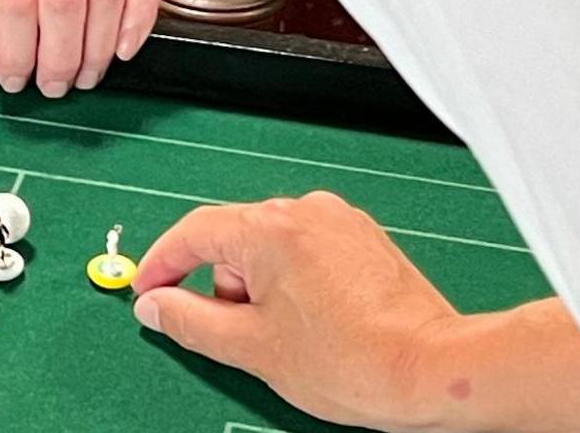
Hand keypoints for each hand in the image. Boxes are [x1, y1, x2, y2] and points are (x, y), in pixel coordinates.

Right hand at [134, 198, 579, 432]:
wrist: (431, 368)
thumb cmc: (353, 360)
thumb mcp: (252, 349)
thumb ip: (191, 322)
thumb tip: (155, 307)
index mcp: (270, 230)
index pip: (194, 233)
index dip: (162, 264)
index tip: (148, 291)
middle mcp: (305, 211)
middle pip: (234, 240)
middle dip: (223, 287)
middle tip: (232, 337)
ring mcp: (339, 221)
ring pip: (272, 248)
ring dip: (260, 288)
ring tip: (284, 340)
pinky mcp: (364, 239)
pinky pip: (307, 251)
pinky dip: (294, 283)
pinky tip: (312, 325)